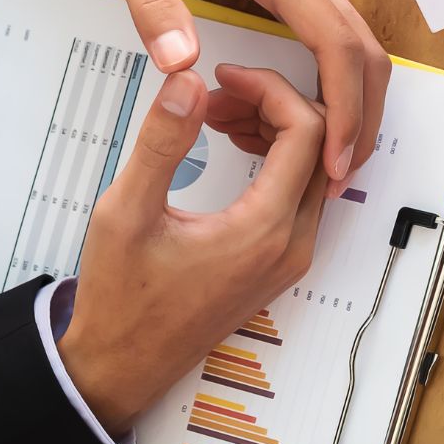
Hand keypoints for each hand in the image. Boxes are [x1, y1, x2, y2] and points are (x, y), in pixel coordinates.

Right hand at [59, 65, 326, 431]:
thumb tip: (186, 84)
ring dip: (275, 129)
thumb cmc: (122, 301)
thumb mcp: (125, 213)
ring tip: (215, 114)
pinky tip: (229, 143)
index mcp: (264, 231)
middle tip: (218, 92)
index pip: (306, 131)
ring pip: (314, 167)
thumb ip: (161, 143)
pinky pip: (299, 192)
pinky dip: (274, 157)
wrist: (122, 366)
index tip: (225, 77)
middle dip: (273, 104)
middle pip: (320, 145)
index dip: (269, 89)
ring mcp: (290, 256)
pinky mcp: (279, 261)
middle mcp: (291, 245)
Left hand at [82, 0, 389, 196]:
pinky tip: (308, 116)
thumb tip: (183, 64)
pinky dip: (335, 81)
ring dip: (354, 102)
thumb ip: (154, 8)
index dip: (344, 110)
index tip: (334, 160)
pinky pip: (330, 37)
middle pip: (363, 52)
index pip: (337, 47)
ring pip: (354, 45)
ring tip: (330, 158)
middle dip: (363, 116)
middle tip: (339, 176)